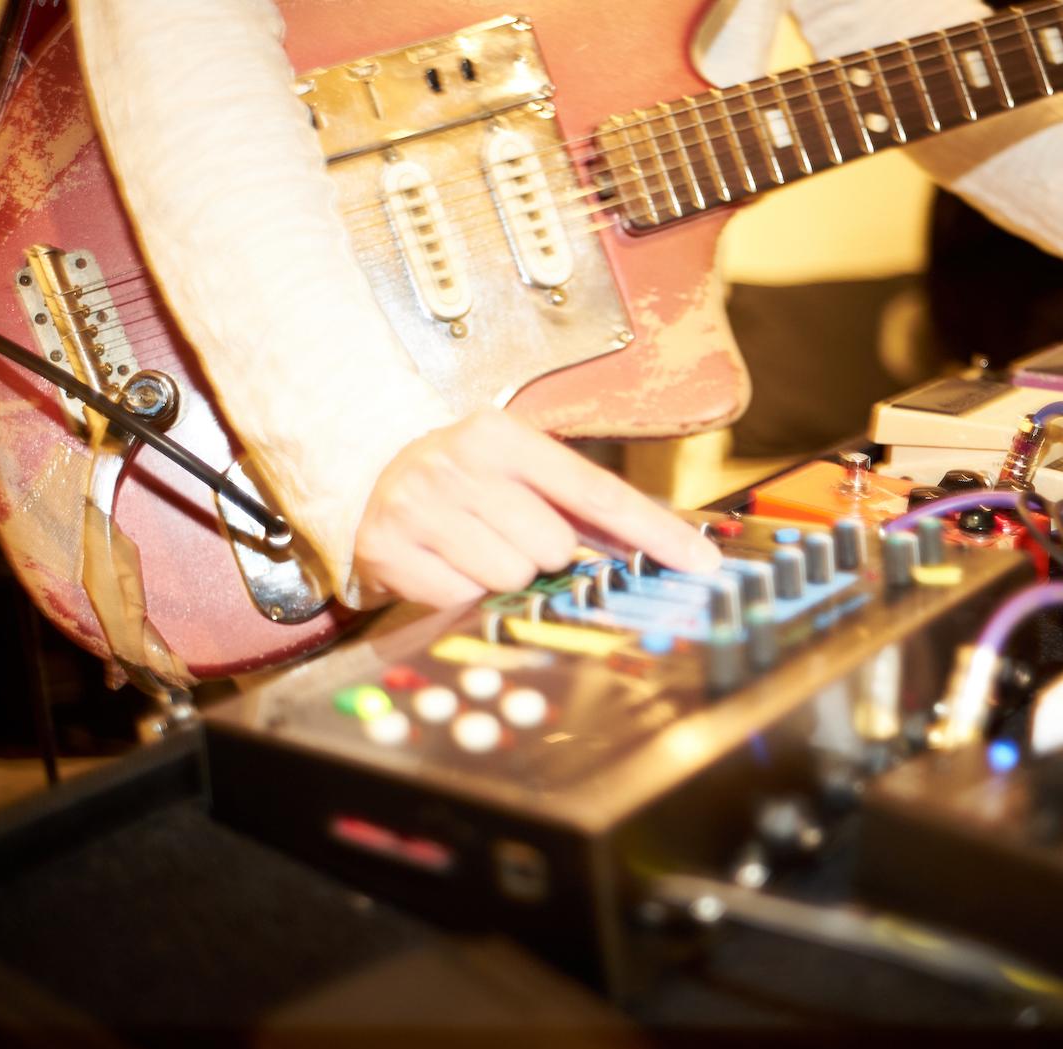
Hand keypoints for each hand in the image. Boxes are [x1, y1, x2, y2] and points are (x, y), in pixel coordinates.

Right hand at [354, 410, 721, 606]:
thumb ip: (582, 506)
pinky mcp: (391, 552)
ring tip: (473, 546)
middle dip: (543, 553)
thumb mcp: (517, 469)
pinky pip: (464, 599)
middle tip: (507, 533)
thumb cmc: (461, 479)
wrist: (361, 476)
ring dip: (504, 575)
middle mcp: (458, 463)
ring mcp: (420, 508)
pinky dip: (464, 592)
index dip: (653, 533)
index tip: (700, 563)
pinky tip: (446, 563)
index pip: (598, 493)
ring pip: (511, 576)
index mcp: (501, 435)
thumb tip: (661, 547)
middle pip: (552, 547)